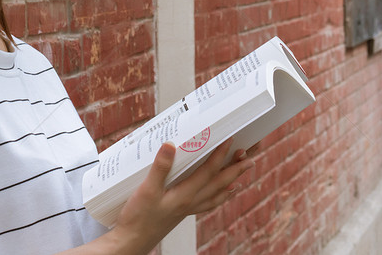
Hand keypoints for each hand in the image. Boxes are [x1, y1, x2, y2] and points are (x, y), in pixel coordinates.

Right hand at [110, 139, 254, 253]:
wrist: (131, 242)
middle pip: (220, 183)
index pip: (208, 172)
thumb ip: (159, 168)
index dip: (220, 155)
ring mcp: (189, 209)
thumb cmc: (137, 218)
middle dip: (236, 168)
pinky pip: (209, 202)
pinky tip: (225, 192)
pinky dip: (221, 195)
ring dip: (232, 180)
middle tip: (250, 155)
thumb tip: (171, 145)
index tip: (231, 140)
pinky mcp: (183, 212)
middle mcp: (191, 203)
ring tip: (244, 171)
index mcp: (184, 195)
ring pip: (217, 193)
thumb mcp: (146, 191)